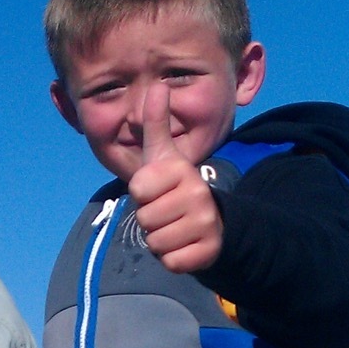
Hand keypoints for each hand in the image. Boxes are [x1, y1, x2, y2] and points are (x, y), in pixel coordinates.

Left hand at [126, 81, 224, 274]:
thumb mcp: (163, 155)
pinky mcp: (208, 251)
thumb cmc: (174, 186)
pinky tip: (184, 246)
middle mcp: (197, 194)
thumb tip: (157, 85)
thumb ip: (156, 124)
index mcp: (181, 170)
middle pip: (144, 218)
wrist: (211, 222)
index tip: (157, 190)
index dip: (142, 194)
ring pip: (155, 242)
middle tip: (167, 213)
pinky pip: (171, 262)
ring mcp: (205, 223)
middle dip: (150, 220)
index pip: (138, 189)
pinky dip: (172, 259)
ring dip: (160, 240)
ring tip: (175, 228)